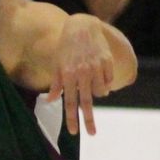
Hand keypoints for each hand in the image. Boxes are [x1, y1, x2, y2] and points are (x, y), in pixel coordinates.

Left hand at [46, 16, 115, 135]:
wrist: (82, 26)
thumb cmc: (66, 47)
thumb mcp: (57, 64)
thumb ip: (56, 83)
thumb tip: (51, 100)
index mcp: (68, 75)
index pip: (70, 102)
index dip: (72, 118)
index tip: (74, 132)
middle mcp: (82, 73)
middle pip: (86, 102)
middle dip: (89, 120)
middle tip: (92, 133)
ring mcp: (96, 67)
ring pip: (100, 92)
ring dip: (98, 94)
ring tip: (93, 83)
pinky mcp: (107, 61)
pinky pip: (109, 80)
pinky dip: (105, 83)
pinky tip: (100, 75)